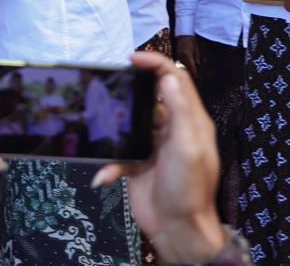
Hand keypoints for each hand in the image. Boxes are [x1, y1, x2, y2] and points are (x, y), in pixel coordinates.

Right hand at [92, 52, 225, 262]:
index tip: (132, 59)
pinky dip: (108, 163)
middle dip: (130, 88)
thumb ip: (178, 111)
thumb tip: (167, 77)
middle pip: (150, 95)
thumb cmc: (189, 189)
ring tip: (99, 122)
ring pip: (129, 121)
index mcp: (190, 121)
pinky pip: (117, 153)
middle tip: (109, 83)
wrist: (177, 230)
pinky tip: (106, 174)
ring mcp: (153, 145)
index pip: (175, 79)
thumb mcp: (187, 147)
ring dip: (113, 126)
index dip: (156, 63)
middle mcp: (172, 129)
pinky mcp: (136, 163)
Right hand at [176, 34, 200, 75]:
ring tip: (190, 75)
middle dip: (190, 73)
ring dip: (186, 70)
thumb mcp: (197, 48)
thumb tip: (197, 65)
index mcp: (187, 55)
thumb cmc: (192, 40)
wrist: (183, 33)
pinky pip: (180, 62)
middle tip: (194, 78)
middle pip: (186, 68)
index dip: (194, 74)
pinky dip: (184, 65)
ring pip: (183, 66)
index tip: (197, 78)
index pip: (192, 67)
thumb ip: (197, 57)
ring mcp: (178, 56)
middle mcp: (181, 57)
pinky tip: (186, 67)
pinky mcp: (177, 54)